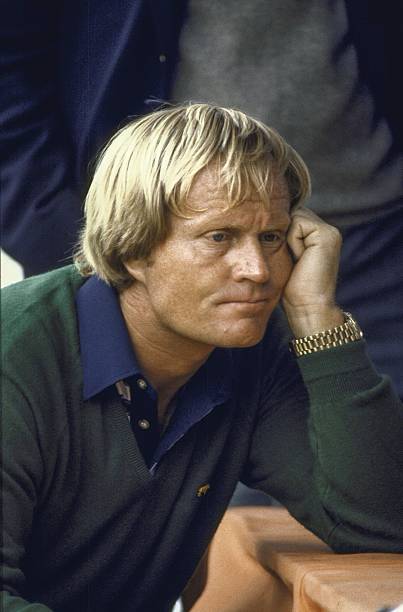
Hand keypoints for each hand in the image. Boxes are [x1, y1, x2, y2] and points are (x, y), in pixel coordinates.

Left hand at [282, 207, 343, 336]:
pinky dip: (293, 242)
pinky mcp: (327, 235)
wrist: (307, 307)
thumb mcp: (286, 258)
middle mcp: (328, 231)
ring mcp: (330, 232)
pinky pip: (297, 224)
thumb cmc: (293, 289)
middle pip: (292, 214)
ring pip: (294, 217)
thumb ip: (286, 237)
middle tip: (294, 260)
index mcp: (319, 236)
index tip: (289, 259)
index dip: (282, 236)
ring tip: (298, 260)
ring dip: (288, 239)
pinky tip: (301, 259)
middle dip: (285, 236)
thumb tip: (270, 221)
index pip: (291, 218)